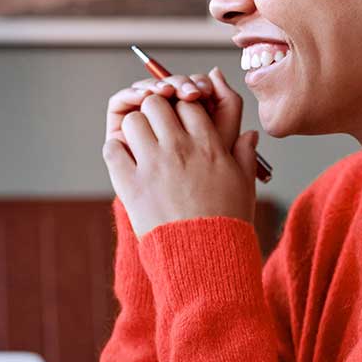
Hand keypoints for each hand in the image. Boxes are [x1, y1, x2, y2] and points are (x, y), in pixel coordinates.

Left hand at [103, 67, 260, 237]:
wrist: (204, 258)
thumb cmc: (227, 221)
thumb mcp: (244, 184)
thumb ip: (245, 153)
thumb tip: (249, 134)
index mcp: (209, 144)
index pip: (188, 104)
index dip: (182, 109)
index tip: (180, 123)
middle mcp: (180, 148)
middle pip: (157, 104)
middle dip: (156, 111)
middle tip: (157, 129)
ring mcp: (153, 164)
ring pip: (133, 120)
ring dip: (135, 128)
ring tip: (140, 144)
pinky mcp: (130, 184)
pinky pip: (112, 149)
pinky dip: (116, 150)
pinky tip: (125, 159)